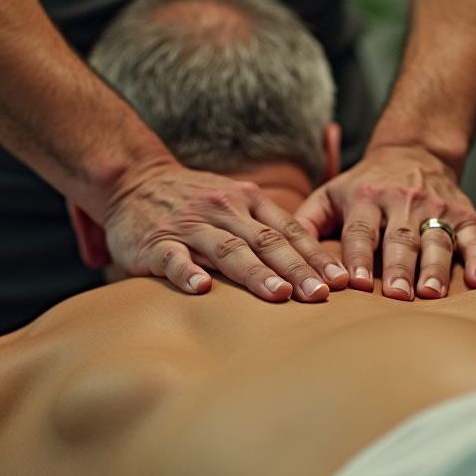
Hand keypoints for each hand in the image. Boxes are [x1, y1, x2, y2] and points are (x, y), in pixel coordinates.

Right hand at [73, 162, 349, 301]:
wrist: (133, 180)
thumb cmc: (192, 200)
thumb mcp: (233, 199)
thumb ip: (264, 223)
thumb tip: (313, 260)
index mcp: (245, 201)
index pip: (289, 230)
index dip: (316, 255)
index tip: (342, 281)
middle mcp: (222, 210)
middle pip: (266, 241)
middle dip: (297, 269)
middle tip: (322, 295)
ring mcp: (189, 225)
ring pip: (228, 249)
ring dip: (256, 273)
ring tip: (280, 295)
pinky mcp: (156, 242)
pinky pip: (174, 258)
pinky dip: (188, 272)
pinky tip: (201, 289)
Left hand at [294, 145, 475, 299]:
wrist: (412, 152)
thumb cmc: (361, 185)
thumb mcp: (329, 194)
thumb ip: (306, 222)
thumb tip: (281, 254)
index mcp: (365, 197)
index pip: (360, 231)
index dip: (358, 257)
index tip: (356, 284)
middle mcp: (401, 201)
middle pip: (399, 238)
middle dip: (398, 268)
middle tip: (397, 296)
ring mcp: (435, 207)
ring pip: (436, 239)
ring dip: (434, 268)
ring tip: (429, 294)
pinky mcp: (465, 214)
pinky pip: (474, 237)